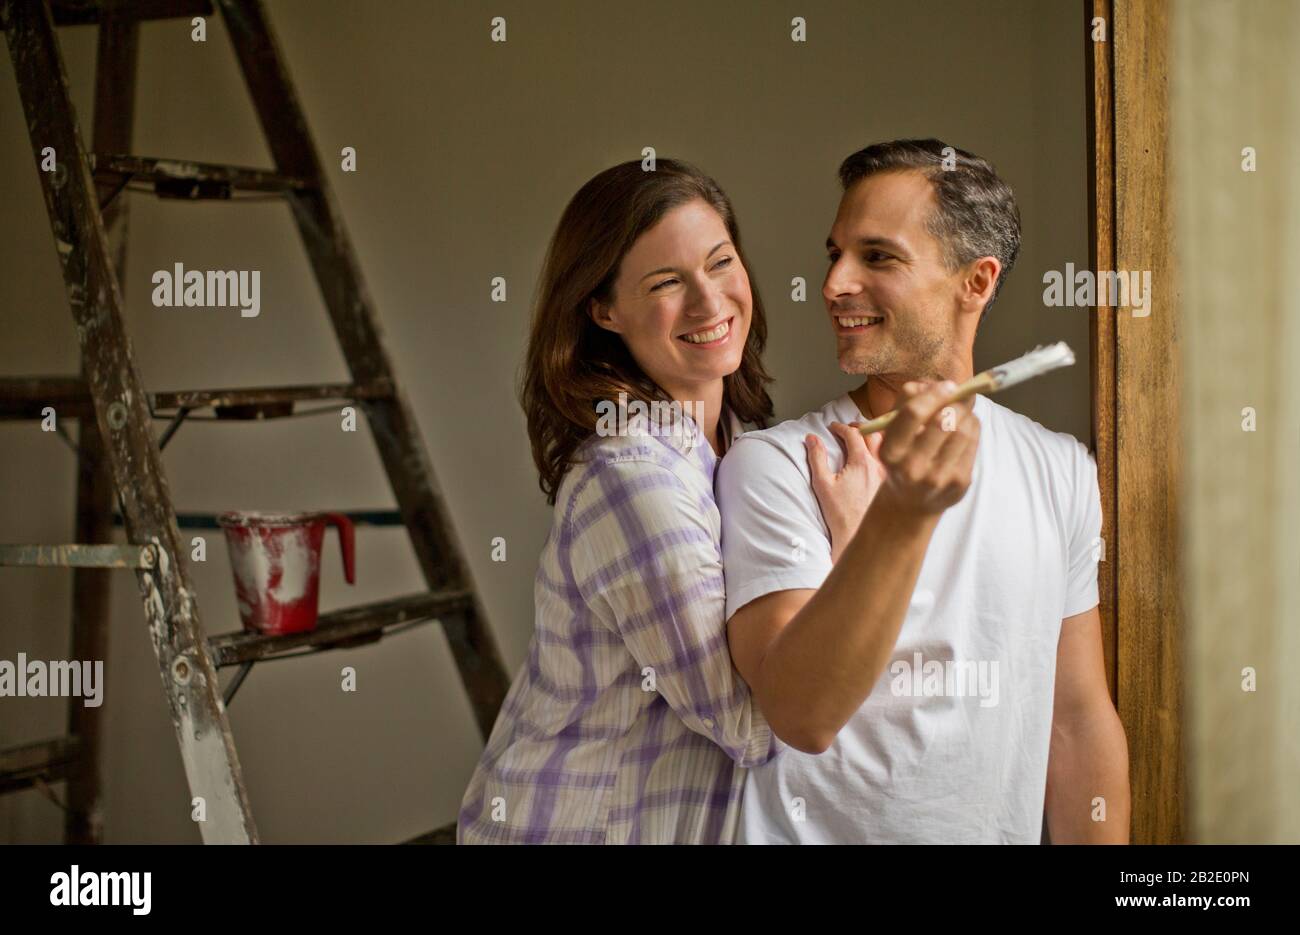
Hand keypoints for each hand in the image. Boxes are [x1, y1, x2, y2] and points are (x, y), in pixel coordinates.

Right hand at [807, 421, 885, 563]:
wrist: (857, 535)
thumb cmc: (840, 514)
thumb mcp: (822, 484)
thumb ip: (816, 458)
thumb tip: (811, 438)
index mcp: (862, 462)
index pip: (854, 433)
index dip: (840, 427)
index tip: (832, 427)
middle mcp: (880, 465)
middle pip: (874, 433)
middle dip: (860, 427)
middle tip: (848, 428)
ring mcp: (889, 473)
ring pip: (888, 444)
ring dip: (875, 436)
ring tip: (864, 437)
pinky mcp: (893, 482)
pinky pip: (894, 458)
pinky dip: (885, 450)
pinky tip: (877, 455)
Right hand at [875, 380, 979, 516]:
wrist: (911, 502)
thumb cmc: (903, 456)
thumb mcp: (893, 432)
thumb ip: (908, 402)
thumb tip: (942, 385)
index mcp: (890, 451)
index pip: (913, 413)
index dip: (934, 394)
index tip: (948, 385)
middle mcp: (912, 467)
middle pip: (944, 420)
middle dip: (955, 402)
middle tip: (957, 396)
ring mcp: (938, 477)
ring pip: (963, 430)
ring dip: (966, 413)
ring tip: (960, 412)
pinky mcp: (959, 483)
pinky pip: (974, 443)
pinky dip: (973, 427)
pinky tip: (965, 427)